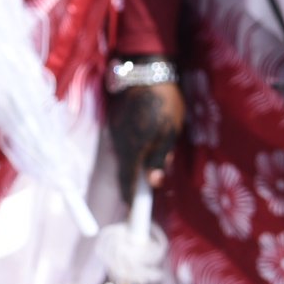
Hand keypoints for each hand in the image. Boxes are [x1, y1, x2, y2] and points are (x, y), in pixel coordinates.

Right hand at [107, 75, 185, 199]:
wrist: (145, 71)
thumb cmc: (164, 103)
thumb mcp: (169, 133)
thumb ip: (159, 158)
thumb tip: (153, 182)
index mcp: (133, 148)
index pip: (128, 181)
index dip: (131, 198)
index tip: (135, 212)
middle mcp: (119, 143)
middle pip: (125, 170)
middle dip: (137, 180)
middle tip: (152, 184)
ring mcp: (114, 131)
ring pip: (124, 156)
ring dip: (136, 163)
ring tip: (154, 159)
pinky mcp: (115, 121)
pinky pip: (122, 143)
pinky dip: (132, 149)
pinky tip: (145, 143)